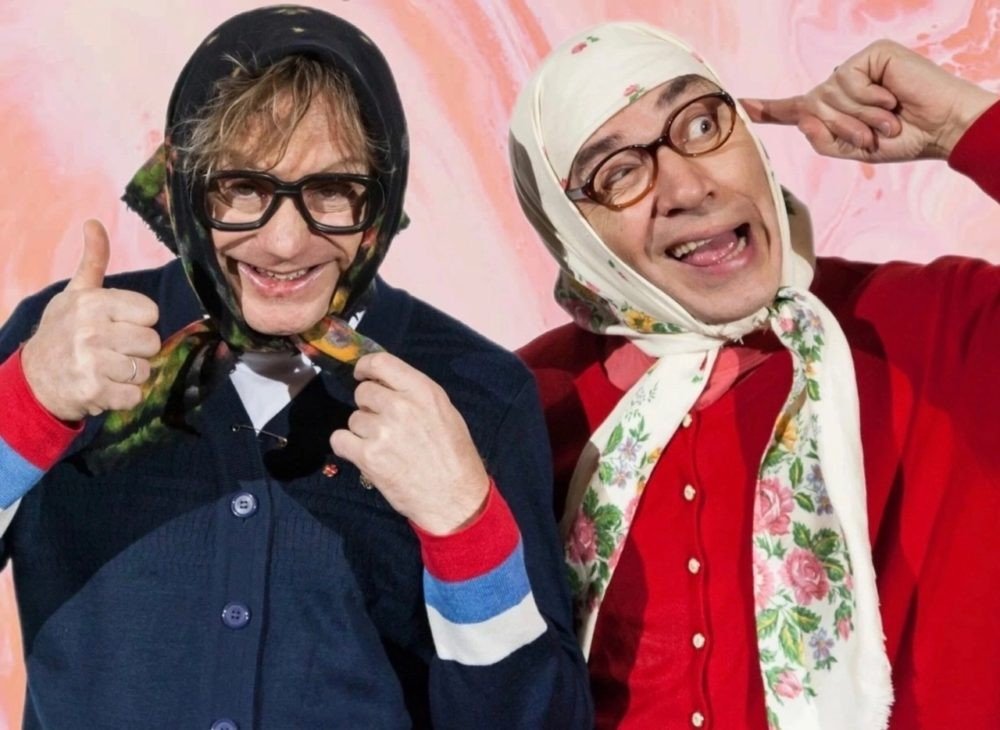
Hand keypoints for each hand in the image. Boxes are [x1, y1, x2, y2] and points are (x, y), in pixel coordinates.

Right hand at [20, 220, 160, 420]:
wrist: (33, 378)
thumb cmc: (62, 331)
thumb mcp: (75, 294)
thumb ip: (93, 262)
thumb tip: (94, 222)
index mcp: (93, 303)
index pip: (150, 312)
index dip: (140, 322)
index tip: (120, 325)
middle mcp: (92, 330)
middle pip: (152, 342)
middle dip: (138, 350)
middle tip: (114, 350)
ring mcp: (92, 362)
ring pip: (145, 370)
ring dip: (132, 375)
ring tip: (109, 369)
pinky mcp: (94, 390)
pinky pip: (135, 395)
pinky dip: (125, 396)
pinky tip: (106, 387)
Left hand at [330, 352, 489, 534]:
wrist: (454, 499)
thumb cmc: (454, 456)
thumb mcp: (445, 413)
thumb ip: (415, 394)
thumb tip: (386, 384)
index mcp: (422, 391)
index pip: (380, 362)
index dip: (365, 367)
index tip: (362, 375)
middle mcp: (400, 406)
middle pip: (363, 392)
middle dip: (368, 407)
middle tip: (383, 424)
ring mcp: (382, 431)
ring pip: (353, 419)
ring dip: (363, 432)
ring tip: (385, 448)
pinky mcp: (367, 456)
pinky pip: (339, 440)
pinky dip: (348, 447)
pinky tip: (366, 456)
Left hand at [741, 39, 998, 161]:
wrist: (940, 129)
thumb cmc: (901, 140)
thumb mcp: (853, 150)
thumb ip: (822, 140)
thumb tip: (803, 118)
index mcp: (834, 111)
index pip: (795, 109)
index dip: (768, 109)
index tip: (743, 106)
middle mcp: (840, 87)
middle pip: (812, 108)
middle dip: (842, 128)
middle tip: (873, 135)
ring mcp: (855, 69)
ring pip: (830, 96)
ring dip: (859, 116)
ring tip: (886, 119)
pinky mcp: (871, 55)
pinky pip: (848, 81)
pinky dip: (869, 97)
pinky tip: (890, 98)